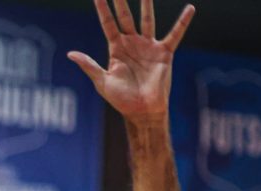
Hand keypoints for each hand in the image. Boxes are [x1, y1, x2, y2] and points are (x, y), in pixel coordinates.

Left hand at [68, 0, 194, 124]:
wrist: (141, 110)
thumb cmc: (120, 98)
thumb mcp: (101, 81)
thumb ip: (88, 65)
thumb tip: (70, 54)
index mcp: (116, 48)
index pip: (108, 23)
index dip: (103, 9)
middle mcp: (132, 43)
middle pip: (125, 17)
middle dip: (121, 1)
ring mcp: (148, 46)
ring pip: (147, 20)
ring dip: (146, 5)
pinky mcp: (164, 53)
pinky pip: (175, 34)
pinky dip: (182, 22)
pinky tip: (190, 9)